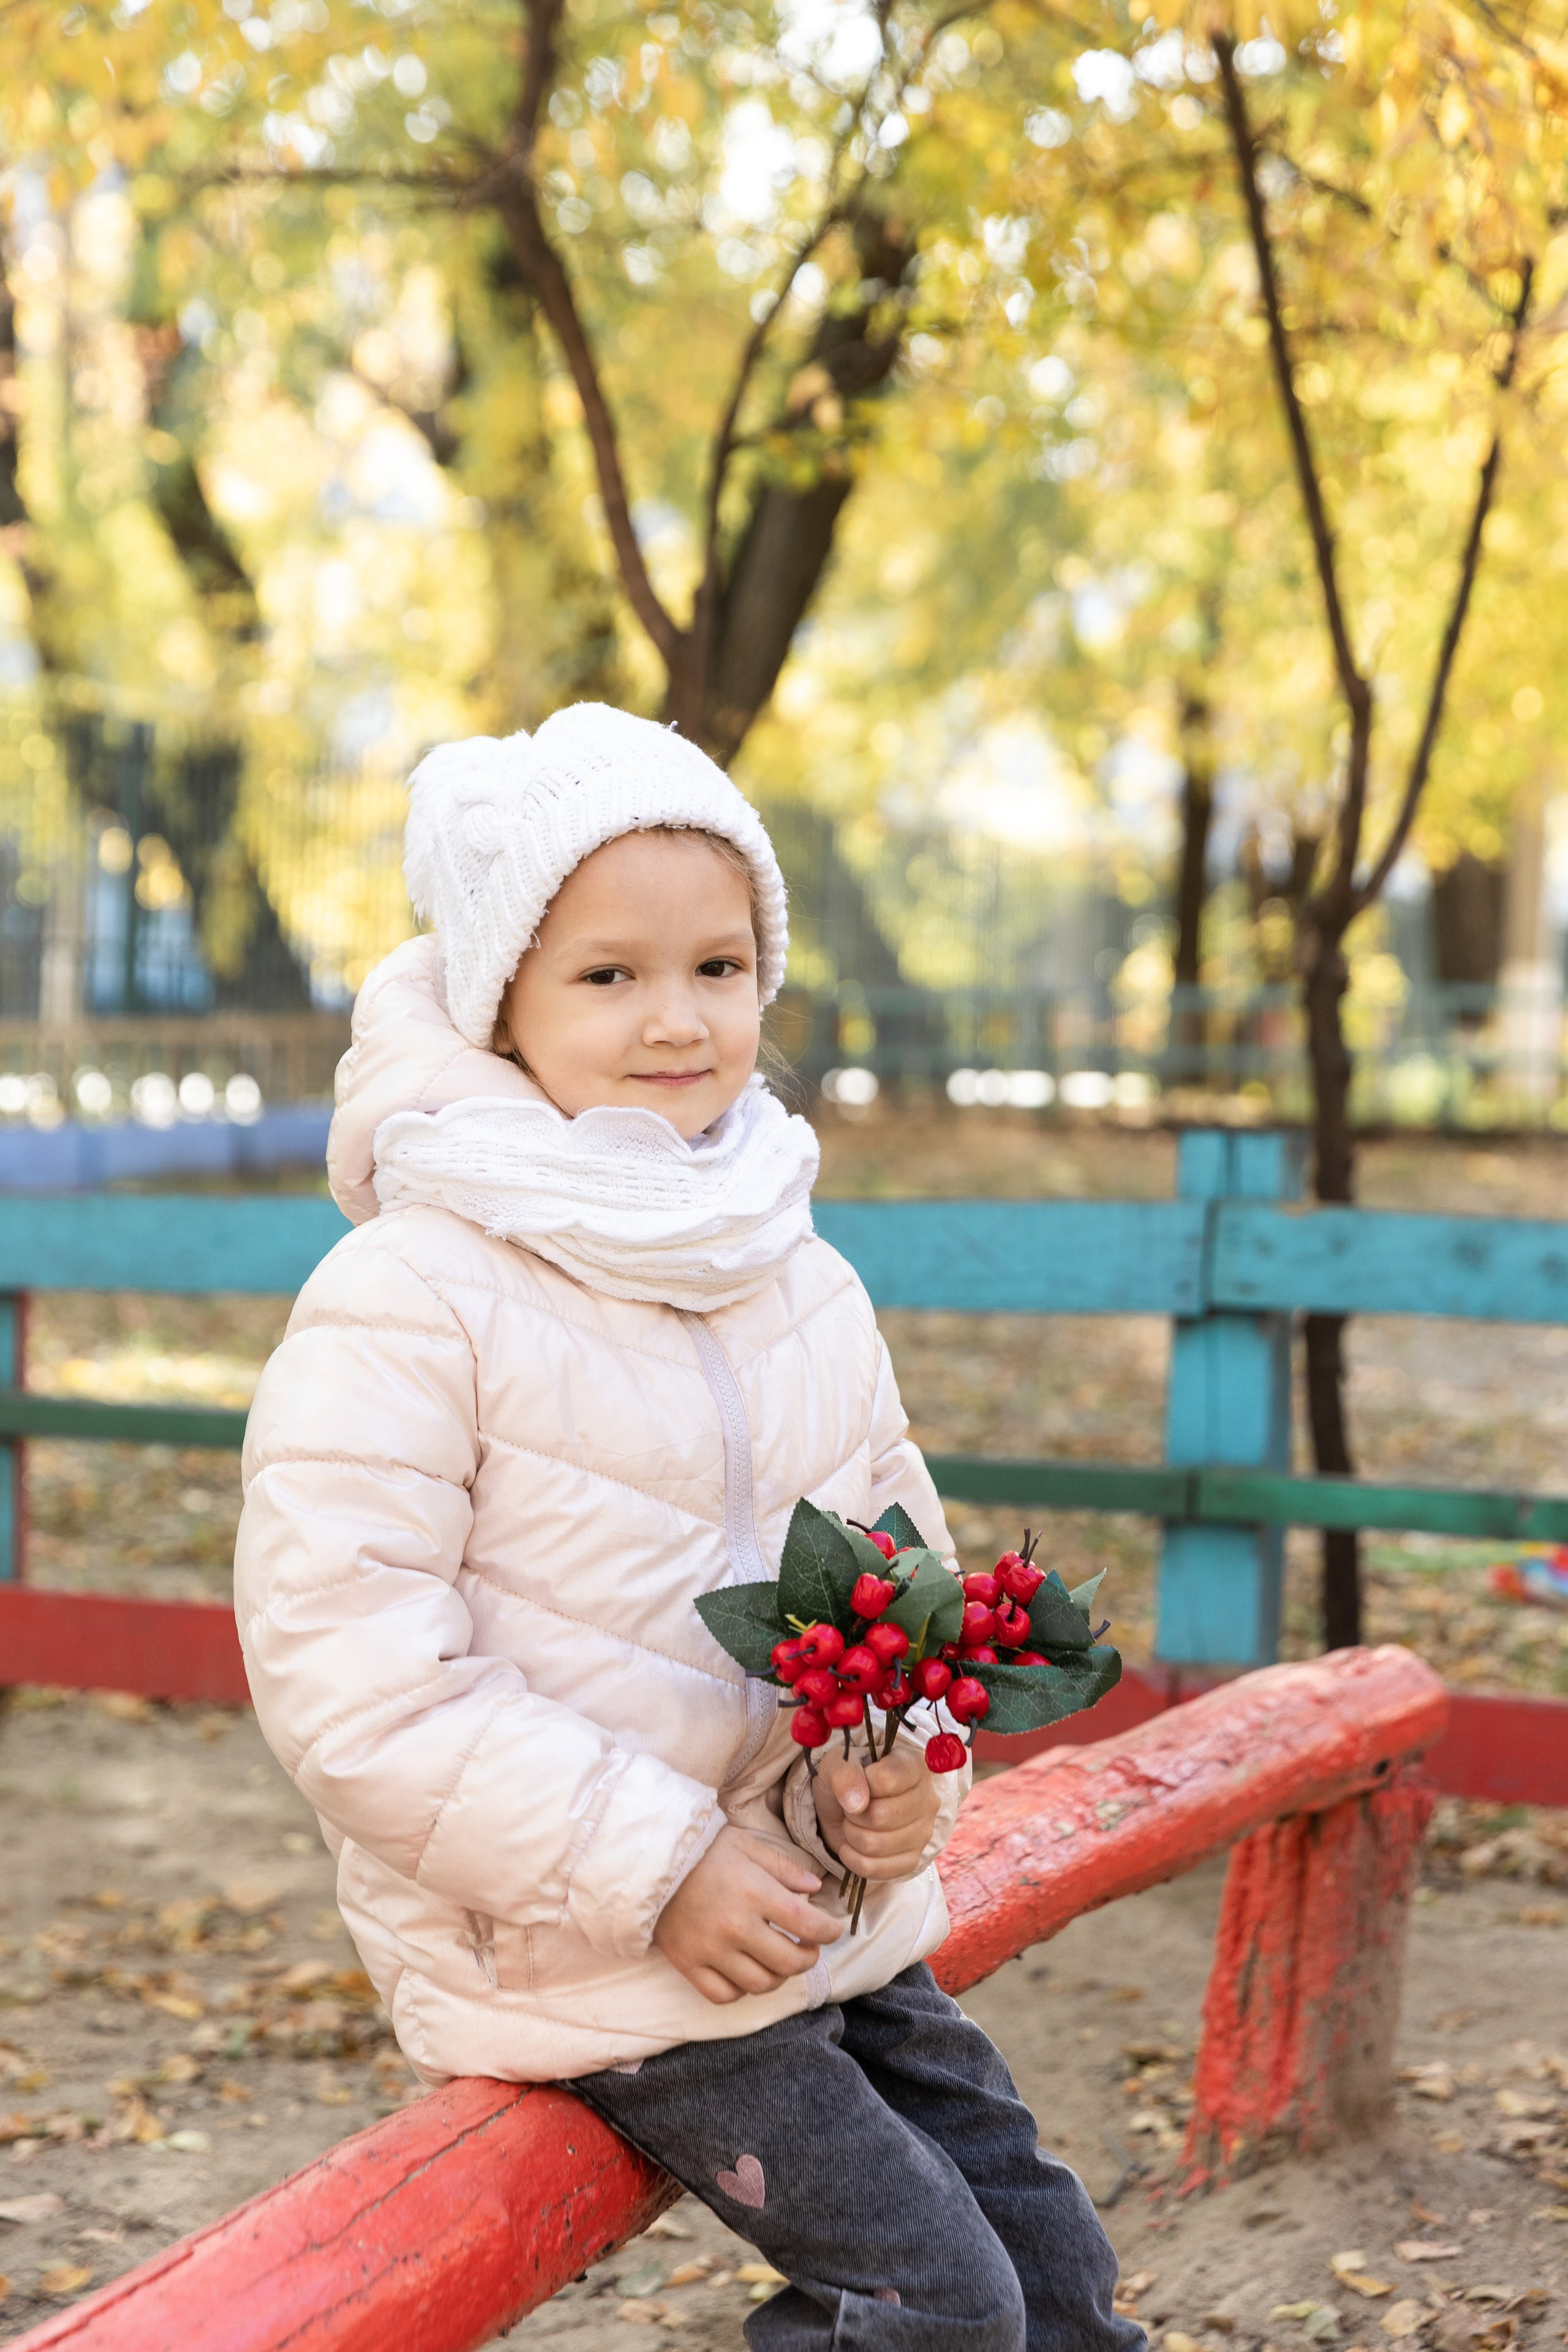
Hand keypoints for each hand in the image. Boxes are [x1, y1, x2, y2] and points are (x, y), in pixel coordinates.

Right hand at [653, 1825, 840, 2005]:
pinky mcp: (688, 1964)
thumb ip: (783, 1868)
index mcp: (754, 1893)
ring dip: (778, 1976)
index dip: (829, 1931)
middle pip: (788, 1962)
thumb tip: (814, 1889)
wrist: (650, 1861)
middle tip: (809, 1948)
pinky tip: (746, 1972)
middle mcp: (735, 1926)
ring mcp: (710, 1950)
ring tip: (779, 1960)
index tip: (833, 1930)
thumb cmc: (703, 1850)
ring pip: (759, 1984)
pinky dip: (741, 1990)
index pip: (807, 1924)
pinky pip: (724, 1994)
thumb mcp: (747, 1846)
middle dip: (808, 1958)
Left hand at [814, 1745, 939, 1882]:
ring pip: (876, 1844)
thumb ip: (845, 1775)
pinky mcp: (912, 1859)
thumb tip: (856, 1804)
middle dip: (852, 1814)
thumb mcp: (837, 1764)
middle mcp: (927, 1799)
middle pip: (881, 1816)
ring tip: (852, 1825)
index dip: (861, 1783)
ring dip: (851, 1836)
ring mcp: (923, 1832)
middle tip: (850, 1808)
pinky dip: (854, 1860)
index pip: (887, 1780)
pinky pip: (878, 1870)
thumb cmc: (847, 1779)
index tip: (856, 1781)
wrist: (845, 1807)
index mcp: (914, 1766)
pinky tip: (851, 1847)